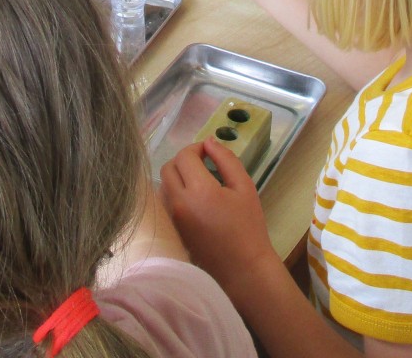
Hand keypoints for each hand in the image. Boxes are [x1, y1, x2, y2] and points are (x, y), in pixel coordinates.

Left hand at [159, 138, 277, 302]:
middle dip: (184, 159)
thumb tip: (209, 142)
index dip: (197, 148)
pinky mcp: (172, 229)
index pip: (185, 156)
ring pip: (163, 184)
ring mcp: (172, 218)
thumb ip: (227, 160)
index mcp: (199, 191)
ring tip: (200, 180)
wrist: (242, 268)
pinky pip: (165, 201)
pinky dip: (175, 191)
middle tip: (204, 163)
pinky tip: (195, 198)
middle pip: (168, 167)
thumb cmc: (248, 227)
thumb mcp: (245, 187)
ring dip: (177, 175)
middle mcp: (179, 203)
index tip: (210, 152)